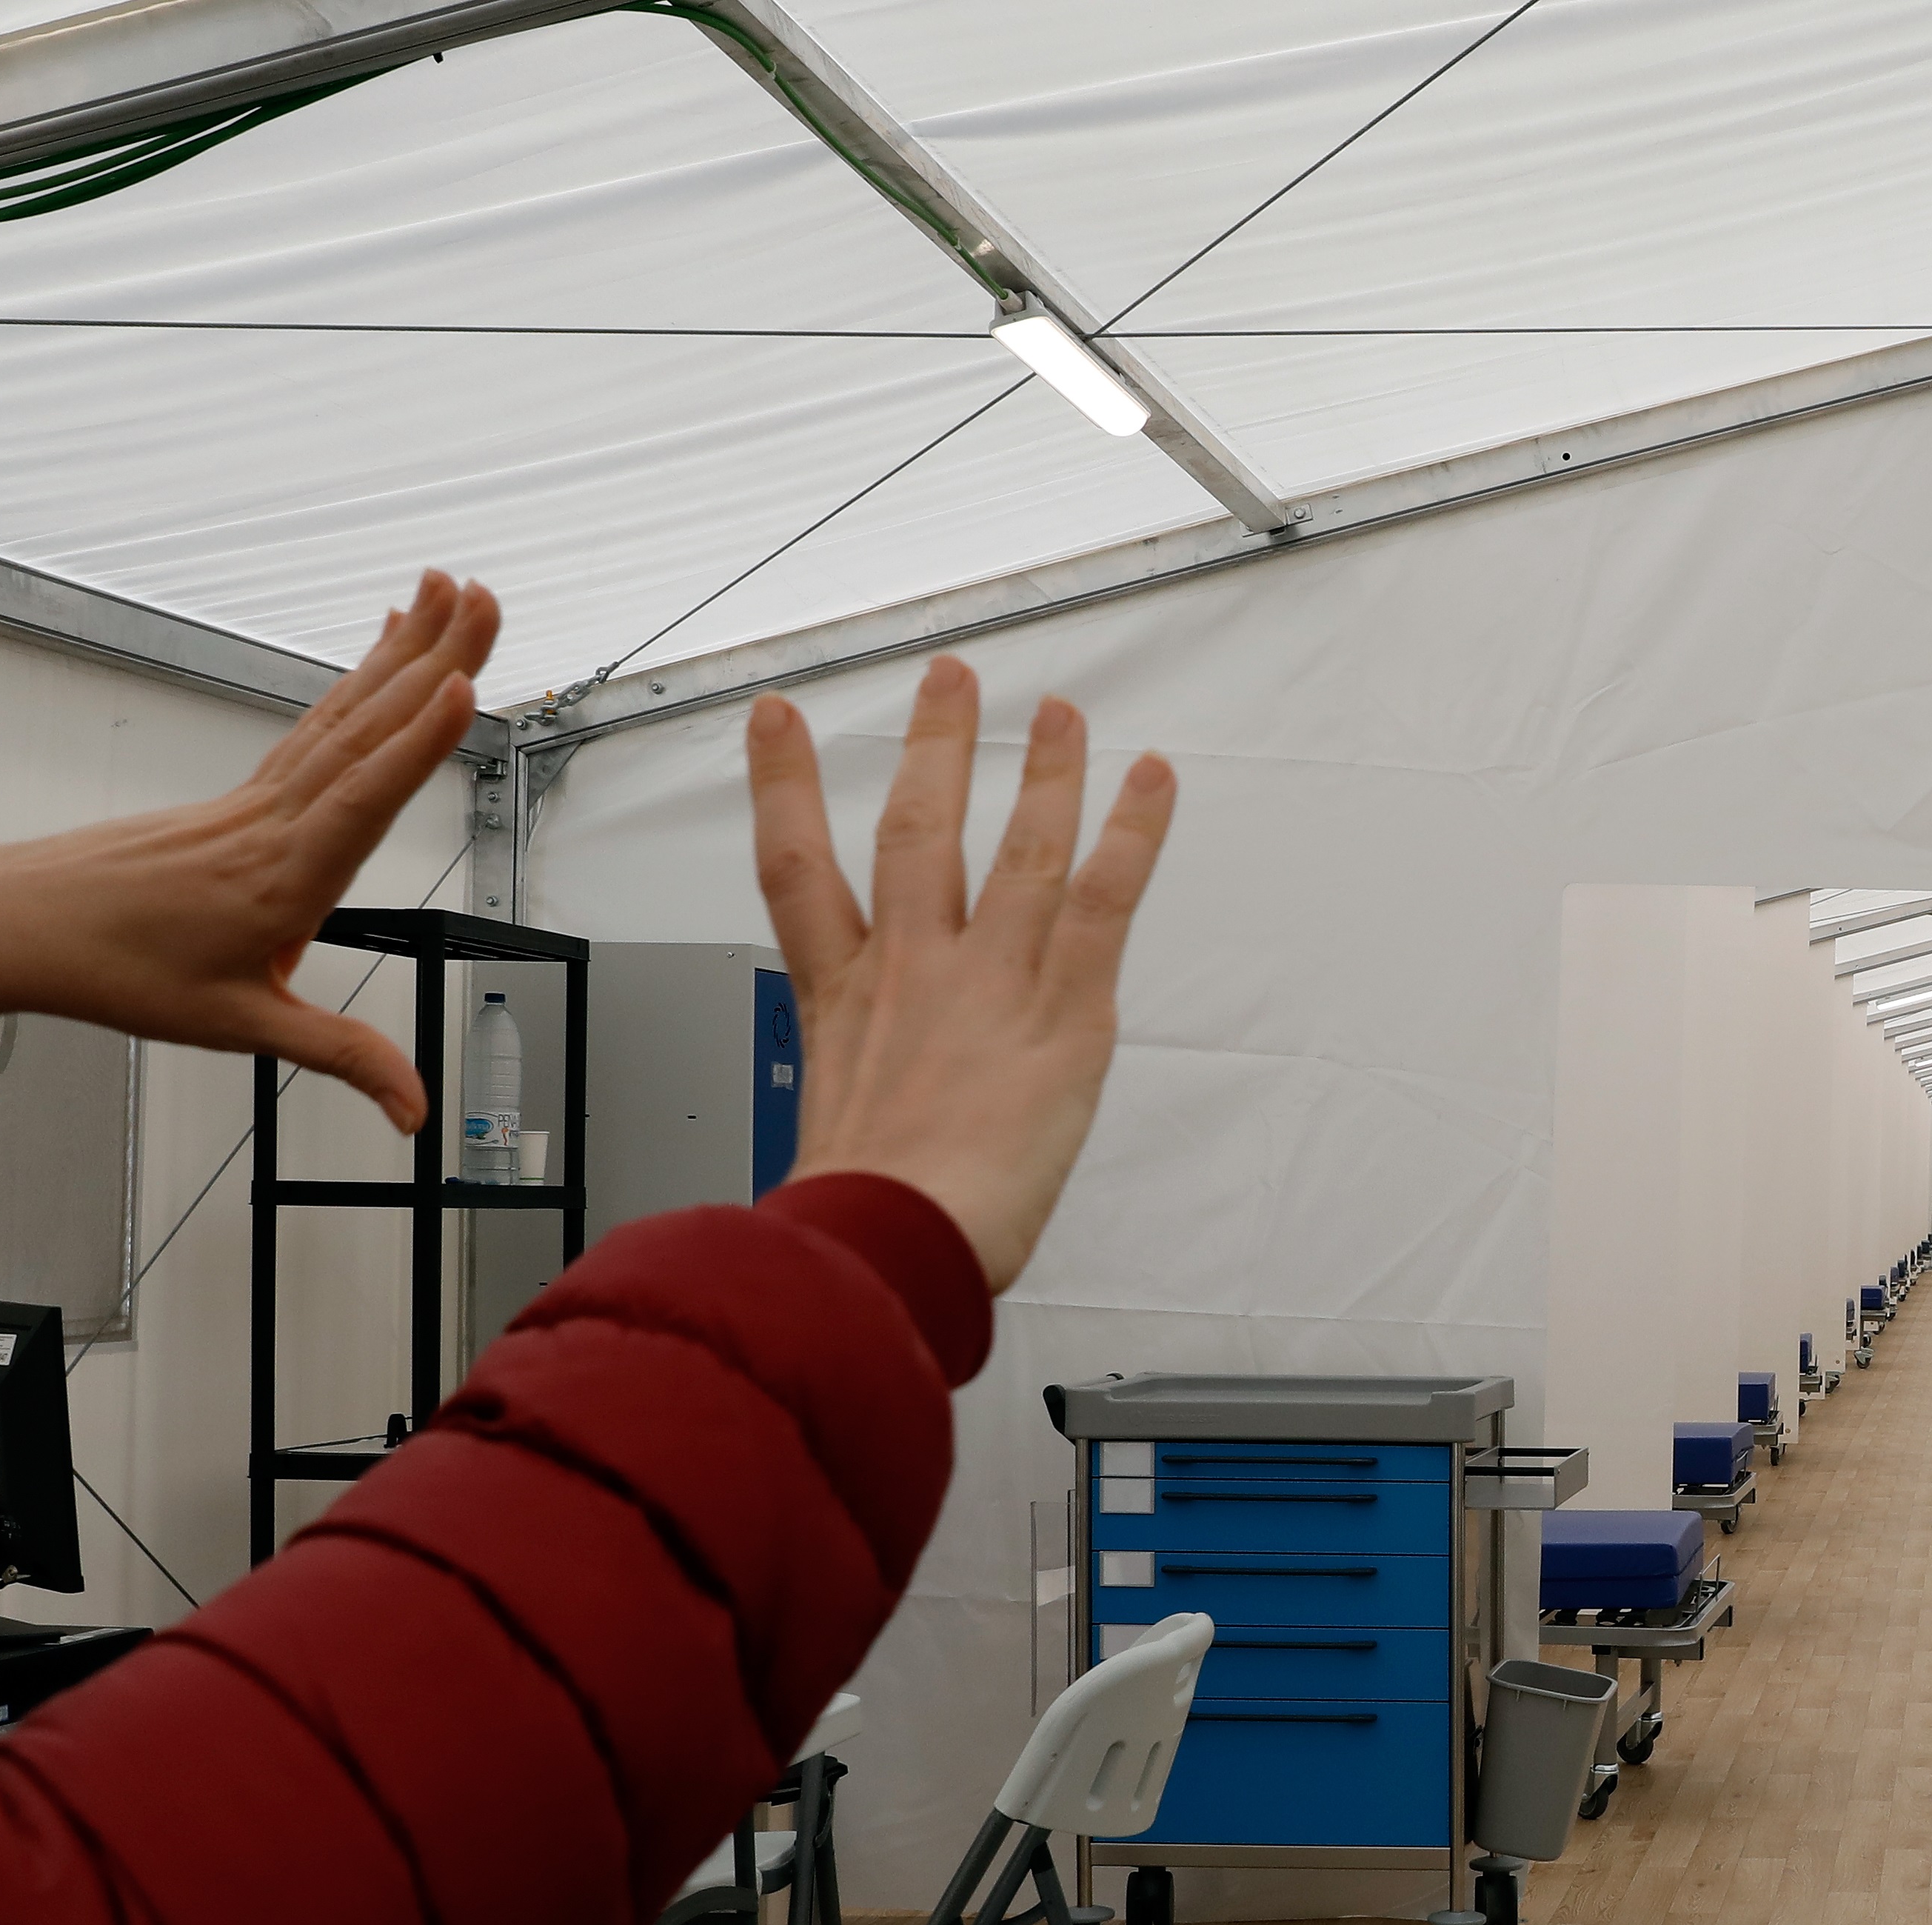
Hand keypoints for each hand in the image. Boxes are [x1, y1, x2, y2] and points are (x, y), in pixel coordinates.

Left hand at [0, 571, 497, 1132]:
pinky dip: (357, 680)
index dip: (416, 744)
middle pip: (366, 726)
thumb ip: (339, 1058)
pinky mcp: (245, 795)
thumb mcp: (240, 1029)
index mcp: (283, 875)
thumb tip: (412, 1108)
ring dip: (404, 650)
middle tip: (486, 596)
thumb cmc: (118, 970)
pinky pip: (316, 724)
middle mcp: (274, 819)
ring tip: (450, 595)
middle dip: (434, 657)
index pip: (361, 798)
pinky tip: (382, 650)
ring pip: (344, 711)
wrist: (25, 927)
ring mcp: (257, 797)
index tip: (464, 684)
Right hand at [751, 657, 1171, 1292]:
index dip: (781, 787)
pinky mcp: (1064, 1007)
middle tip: (952, 681)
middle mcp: (914, 969)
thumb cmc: (868, 1216)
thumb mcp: (830, 1142)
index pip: (797, 870)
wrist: (894, 1236)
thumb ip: (846, 1110)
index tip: (778, 725)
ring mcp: (991, 978)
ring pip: (1023, 848)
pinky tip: (1152, 781)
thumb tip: (849, 1147)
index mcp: (843, 1001)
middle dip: (936, 746)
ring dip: (1048, 770)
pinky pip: (1106, 897)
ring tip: (1062, 712)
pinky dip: (1133, 832)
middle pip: (918, 829)